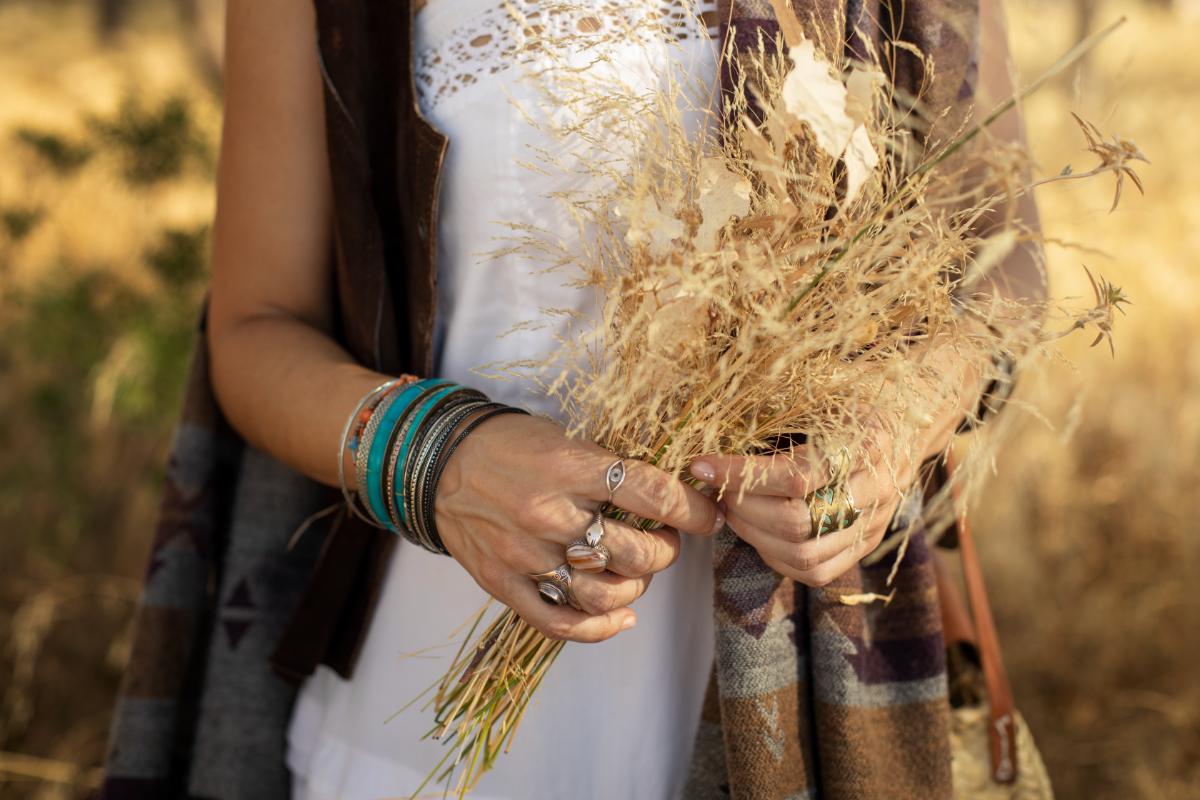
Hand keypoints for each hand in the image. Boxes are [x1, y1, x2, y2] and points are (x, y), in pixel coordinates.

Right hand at [436, 414, 724, 642]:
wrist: (437, 462)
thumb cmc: (508, 445)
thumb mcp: (563, 439)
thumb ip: (607, 470)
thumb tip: (665, 497)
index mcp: (569, 468)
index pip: (650, 494)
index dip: (692, 509)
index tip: (708, 516)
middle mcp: (548, 514)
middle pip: (635, 552)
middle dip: (666, 550)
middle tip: (665, 540)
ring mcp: (525, 554)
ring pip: (605, 595)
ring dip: (637, 589)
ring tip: (638, 572)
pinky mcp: (503, 584)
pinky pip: (560, 622)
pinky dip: (600, 629)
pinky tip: (620, 617)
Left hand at [689, 338, 986, 586]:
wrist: (911, 414)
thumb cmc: (856, 391)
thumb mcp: (824, 382)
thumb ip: (780, 400)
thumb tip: (716, 416)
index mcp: (867, 442)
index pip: (796, 476)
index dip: (742, 475)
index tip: (701, 465)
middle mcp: (876, 489)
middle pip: (797, 523)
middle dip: (743, 508)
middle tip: (715, 487)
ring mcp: (874, 523)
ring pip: (804, 555)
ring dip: (753, 535)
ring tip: (732, 507)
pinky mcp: (866, 544)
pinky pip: (817, 571)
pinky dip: (776, 557)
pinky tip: (757, 530)